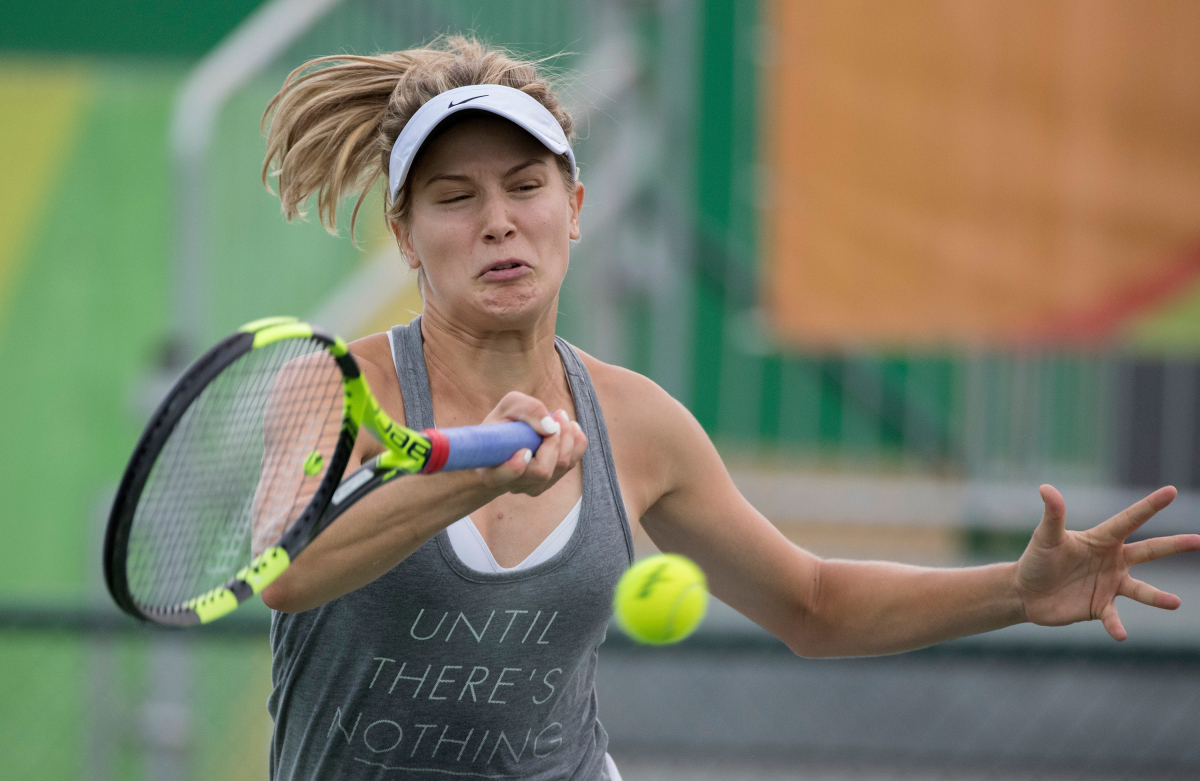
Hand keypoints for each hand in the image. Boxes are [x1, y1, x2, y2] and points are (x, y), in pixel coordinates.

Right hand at [474, 391, 586, 495]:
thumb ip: (528, 410)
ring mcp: (533, 487)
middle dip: (556, 439)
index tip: (523, 450)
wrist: (505, 441)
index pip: (500, 478)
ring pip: (561, 466)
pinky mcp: (550, 482)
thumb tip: (551, 427)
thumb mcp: (509, 406)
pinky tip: (569, 427)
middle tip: (557, 414)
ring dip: (568, 437)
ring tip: (561, 417)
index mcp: (491, 471)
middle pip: (542, 471)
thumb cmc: (505, 422)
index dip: (512, 469)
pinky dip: (575, 442)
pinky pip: (571, 464)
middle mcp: (512, 485)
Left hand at [1016, 484, 1199, 639]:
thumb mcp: (1045, 537)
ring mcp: (1110, 585)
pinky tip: (1120, 634)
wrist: (1026, 592)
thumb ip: (1052, 515)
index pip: (1129, 519)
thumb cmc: (1038, 559)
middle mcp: (1113, 561)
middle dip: (1173, 545)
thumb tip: (1046, 488)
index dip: (1149, 506)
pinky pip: (1113, 617)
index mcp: (1102, 539)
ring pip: (1140, 590)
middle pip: (1149, 550)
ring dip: (1157, 597)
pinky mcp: (1100, 607)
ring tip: (1175, 603)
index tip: (1171, 491)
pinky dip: (1117, 625)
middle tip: (1198, 540)